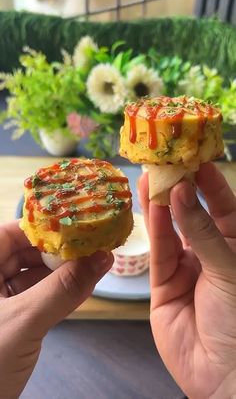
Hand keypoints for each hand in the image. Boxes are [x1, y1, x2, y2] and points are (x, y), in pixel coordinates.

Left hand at [0, 221, 112, 398]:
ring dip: (62, 273)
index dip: (43, 227)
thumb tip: (103, 257)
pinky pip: (35, 297)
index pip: (10, 233)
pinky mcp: (9, 318)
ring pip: (32, 275)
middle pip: (24, 252)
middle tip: (92, 248)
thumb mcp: (24, 321)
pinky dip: (57, 293)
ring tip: (94, 265)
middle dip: (58, 252)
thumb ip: (63, 288)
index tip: (77, 227)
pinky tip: (82, 287)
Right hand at [139, 162, 235, 398]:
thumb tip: (183, 192)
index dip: (211, 182)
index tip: (196, 158)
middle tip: (165, 163)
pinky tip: (151, 207)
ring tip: (151, 177)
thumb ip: (202, 230)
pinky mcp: (164, 283)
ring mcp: (186, 267)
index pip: (224, 205)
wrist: (223, 375)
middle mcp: (211, 253)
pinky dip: (155, 228)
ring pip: (172, 229)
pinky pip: (160, 251)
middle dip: (181, 189)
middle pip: (194, 213)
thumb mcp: (229, 268)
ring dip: (162, 204)